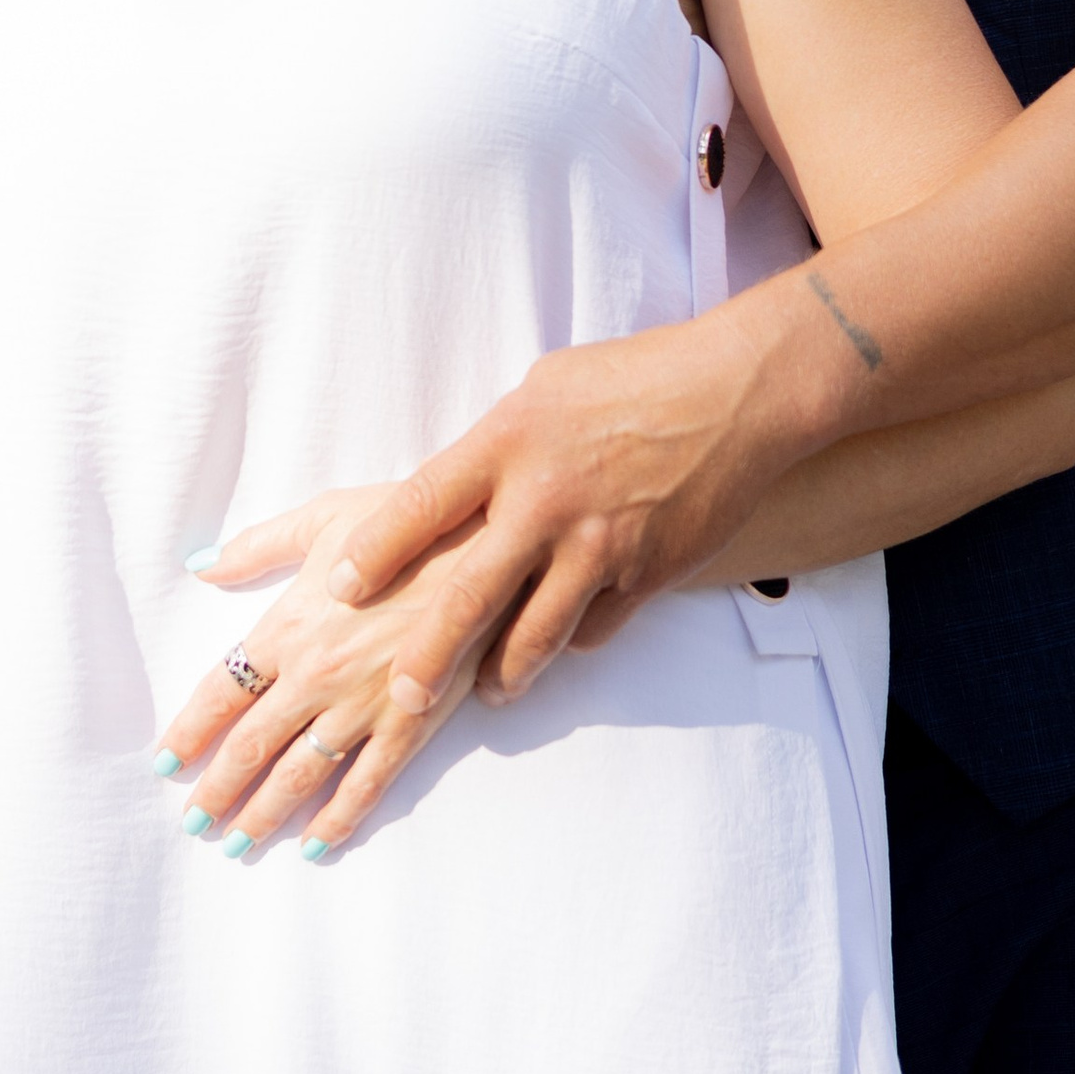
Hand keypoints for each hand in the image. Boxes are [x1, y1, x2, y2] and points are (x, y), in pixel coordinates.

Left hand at [154, 489, 493, 856]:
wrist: (486, 544)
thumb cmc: (405, 522)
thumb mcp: (325, 518)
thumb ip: (259, 546)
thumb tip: (202, 562)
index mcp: (289, 627)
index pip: (222, 692)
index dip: (190, 731)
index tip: (166, 761)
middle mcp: (316, 676)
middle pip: (251, 745)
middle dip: (218, 789)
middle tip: (193, 822)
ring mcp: (363, 706)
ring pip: (299, 775)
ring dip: (264, 814)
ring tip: (236, 844)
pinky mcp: (410, 725)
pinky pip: (366, 784)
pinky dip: (338, 819)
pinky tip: (315, 845)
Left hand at [290, 290, 830, 720]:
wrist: (735, 394)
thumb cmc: (631, 378)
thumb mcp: (542, 390)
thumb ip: (494, 448)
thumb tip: (449, 493)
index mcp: (509, 442)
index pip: (420, 504)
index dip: (374, 551)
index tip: (339, 587)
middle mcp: (546, 501)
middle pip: (468, 596)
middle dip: (428, 656)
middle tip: (400, 695)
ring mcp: (599, 546)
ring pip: (535, 636)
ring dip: (504, 674)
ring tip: (486, 692)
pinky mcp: (645, 576)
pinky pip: (594, 630)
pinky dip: (572, 642)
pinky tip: (560, 645)